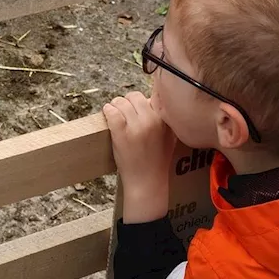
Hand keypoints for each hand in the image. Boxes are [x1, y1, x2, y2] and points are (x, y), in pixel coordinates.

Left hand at [103, 92, 176, 223]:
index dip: (142, 102)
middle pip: (134, 96)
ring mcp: (135, 126)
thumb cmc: (158, 161)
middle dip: (127, 102)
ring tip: (116, 116)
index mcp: (164, 119)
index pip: (151, 96)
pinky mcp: (120, 133)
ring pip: (120, 102)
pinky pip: (111, 111)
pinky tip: (108, 116)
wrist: (147, 182)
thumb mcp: (171, 137)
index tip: (138, 108)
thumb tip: (154, 100)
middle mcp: (151, 120)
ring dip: (116, 106)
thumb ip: (165, 118)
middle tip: (125, 113)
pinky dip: (107, 111)